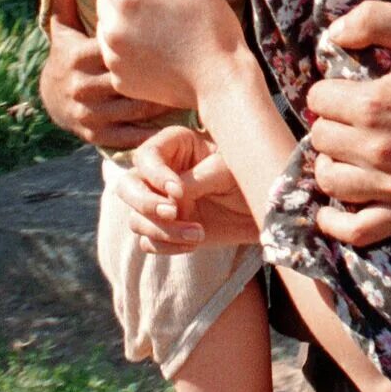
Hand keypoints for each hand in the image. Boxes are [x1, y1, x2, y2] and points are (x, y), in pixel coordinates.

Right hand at [40, 0, 177, 149]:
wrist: (54, 101)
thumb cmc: (68, 56)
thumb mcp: (63, 29)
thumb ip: (68, 1)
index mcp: (76, 57)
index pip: (115, 43)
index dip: (145, 35)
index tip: (170, 28)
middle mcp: (81, 87)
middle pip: (129, 76)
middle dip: (158, 67)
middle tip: (189, 58)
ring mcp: (89, 114)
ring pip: (134, 107)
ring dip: (163, 97)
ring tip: (190, 84)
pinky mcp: (98, 136)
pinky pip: (130, 134)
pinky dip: (153, 128)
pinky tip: (175, 115)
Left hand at [94, 0, 251, 109]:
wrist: (220, 82)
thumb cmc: (212, 28)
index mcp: (129, 0)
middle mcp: (113, 29)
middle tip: (157, 1)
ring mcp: (114, 58)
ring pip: (105, 27)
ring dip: (124, 21)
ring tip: (157, 27)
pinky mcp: (120, 79)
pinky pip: (115, 54)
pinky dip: (129, 48)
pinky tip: (157, 50)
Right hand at [118, 126, 256, 253]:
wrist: (264, 208)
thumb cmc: (247, 176)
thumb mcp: (226, 170)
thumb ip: (196, 180)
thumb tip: (170, 197)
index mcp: (174, 145)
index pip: (146, 156)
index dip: (156, 175)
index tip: (179, 192)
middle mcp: (159, 174)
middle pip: (126, 187)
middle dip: (145, 203)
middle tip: (173, 212)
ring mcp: (159, 203)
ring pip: (136, 219)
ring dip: (163, 231)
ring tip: (198, 233)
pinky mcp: (165, 229)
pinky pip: (148, 242)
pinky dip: (166, 246)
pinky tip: (194, 242)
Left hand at [304, 1, 390, 245]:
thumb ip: (373, 19)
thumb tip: (331, 34)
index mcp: (377, 104)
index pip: (320, 99)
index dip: (333, 88)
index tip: (351, 87)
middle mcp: (380, 149)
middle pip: (322, 138)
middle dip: (333, 122)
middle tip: (355, 115)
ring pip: (331, 179)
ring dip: (333, 162)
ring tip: (349, 149)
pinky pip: (359, 231)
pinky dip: (336, 222)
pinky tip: (331, 209)